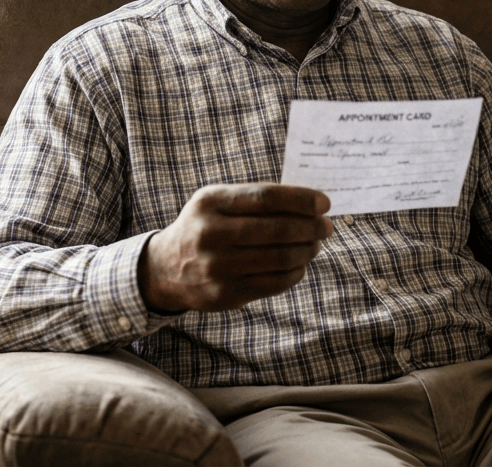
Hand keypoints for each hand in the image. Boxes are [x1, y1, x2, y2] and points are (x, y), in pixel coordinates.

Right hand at [139, 183, 333, 312]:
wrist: (165, 269)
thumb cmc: (203, 227)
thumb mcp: (216, 201)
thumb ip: (254, 199)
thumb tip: (308, 204)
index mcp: (210, 202)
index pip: (266, 198)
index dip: (301, 200)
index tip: (324, 203)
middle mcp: (211, 234)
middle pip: (277, 230)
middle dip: (311, 227)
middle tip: (326, 227)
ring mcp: (218, 267)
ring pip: (280, 258)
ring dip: (307, 250)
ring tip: (315, 244)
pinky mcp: (226, 294)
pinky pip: (275, 283)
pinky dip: (296, 272)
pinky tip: (301, 264)